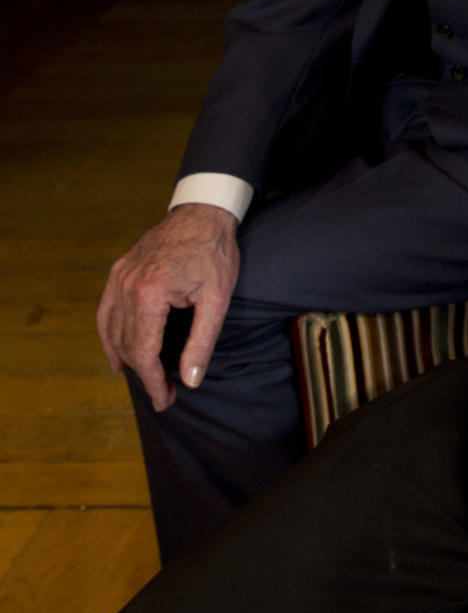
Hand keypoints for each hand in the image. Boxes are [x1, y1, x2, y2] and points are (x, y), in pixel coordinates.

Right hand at [96, 204, 240, 409]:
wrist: (204, 212)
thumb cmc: (214, 253)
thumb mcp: (217, 298)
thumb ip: (202, 342)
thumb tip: (189, 381)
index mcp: (150, 294)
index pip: (143, 352)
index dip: (153, 381)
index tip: (164, 400)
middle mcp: (127, 286)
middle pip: (126, 345)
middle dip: (144, 374)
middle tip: (163, 394)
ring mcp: (119, 277)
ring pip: (113, 331)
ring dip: (127, 359)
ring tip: (146, 379)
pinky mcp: (118, 270)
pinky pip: (105, 311)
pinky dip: (108, 336)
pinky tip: (116, 355)